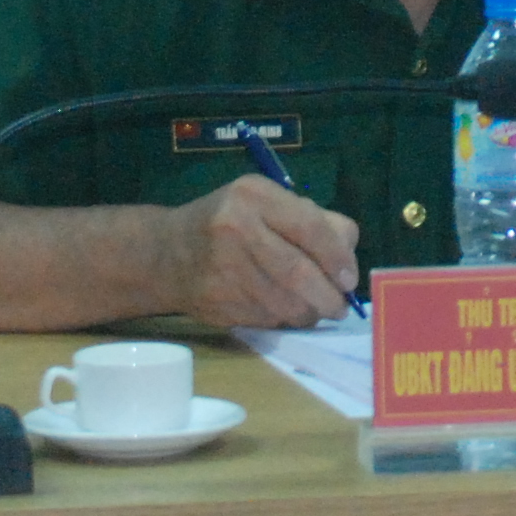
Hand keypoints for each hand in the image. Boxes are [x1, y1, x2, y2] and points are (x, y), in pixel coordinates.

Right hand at [153, 176, 358, 327]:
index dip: (337, 257)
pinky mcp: (216, 302)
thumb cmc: (228, 222)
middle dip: (328, 296)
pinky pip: (265, 318)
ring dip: (308, 313)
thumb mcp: (264, 203)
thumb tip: (348, 253)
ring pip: (284, 302)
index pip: (309, 227)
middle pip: (298, 272)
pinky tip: (283, 310)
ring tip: (315, 309)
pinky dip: (283, 319)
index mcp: (253, 196)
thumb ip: (311, 219)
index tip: (350, 279)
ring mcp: (222, 269)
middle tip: (340, 306)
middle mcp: (235, 229)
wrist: (165, 253)